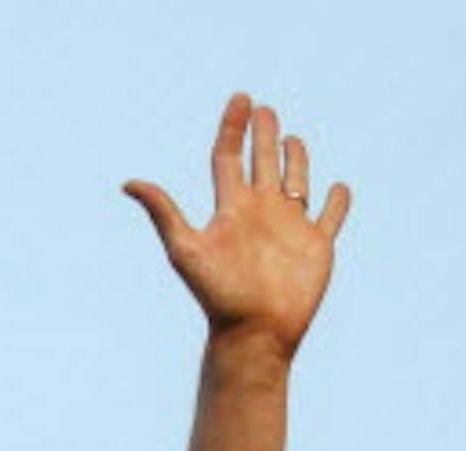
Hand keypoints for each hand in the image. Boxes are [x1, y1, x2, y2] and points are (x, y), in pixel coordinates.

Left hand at [125, 94, 348, 358]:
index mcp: (232, 208)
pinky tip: (338, 188)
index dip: (233, 127)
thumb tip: (127, 183)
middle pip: (262, 163)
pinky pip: (331, 218)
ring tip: (293, 140)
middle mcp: (260, 212)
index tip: (240, 99)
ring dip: (296, 160)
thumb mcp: (185, 249)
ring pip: (296, 183)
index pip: (228, 157)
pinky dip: (338, 202)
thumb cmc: (219, 296)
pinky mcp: (317, 247)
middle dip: (263, 135)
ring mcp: (290, 228)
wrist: (254, 335)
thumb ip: (162, 212)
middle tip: (264, 109)